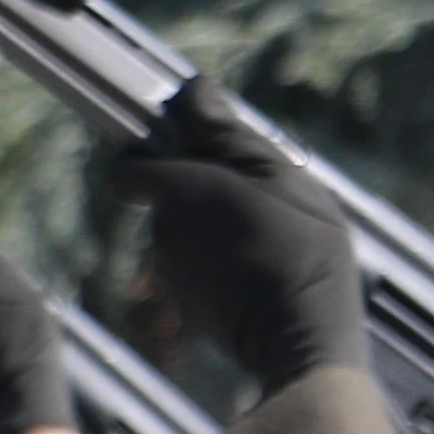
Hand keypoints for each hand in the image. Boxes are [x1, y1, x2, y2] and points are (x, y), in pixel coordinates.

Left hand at [112, 82, 369, 392]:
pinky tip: (265, 275)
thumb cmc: (300, 253)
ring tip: (272, 242)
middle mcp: (163, 229)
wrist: (301, 344)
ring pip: (190, 234)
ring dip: (221, 230)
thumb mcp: (281, 179)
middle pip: (171, 195)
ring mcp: (173, 274)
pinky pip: (201, 271)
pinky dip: (225, 267)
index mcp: (178, 189)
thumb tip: (193, 89)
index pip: (131, 163)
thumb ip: (229, 135)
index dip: (156, 154)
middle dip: (206, 191)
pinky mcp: (189, 309)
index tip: (194, 154)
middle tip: (262, 201)